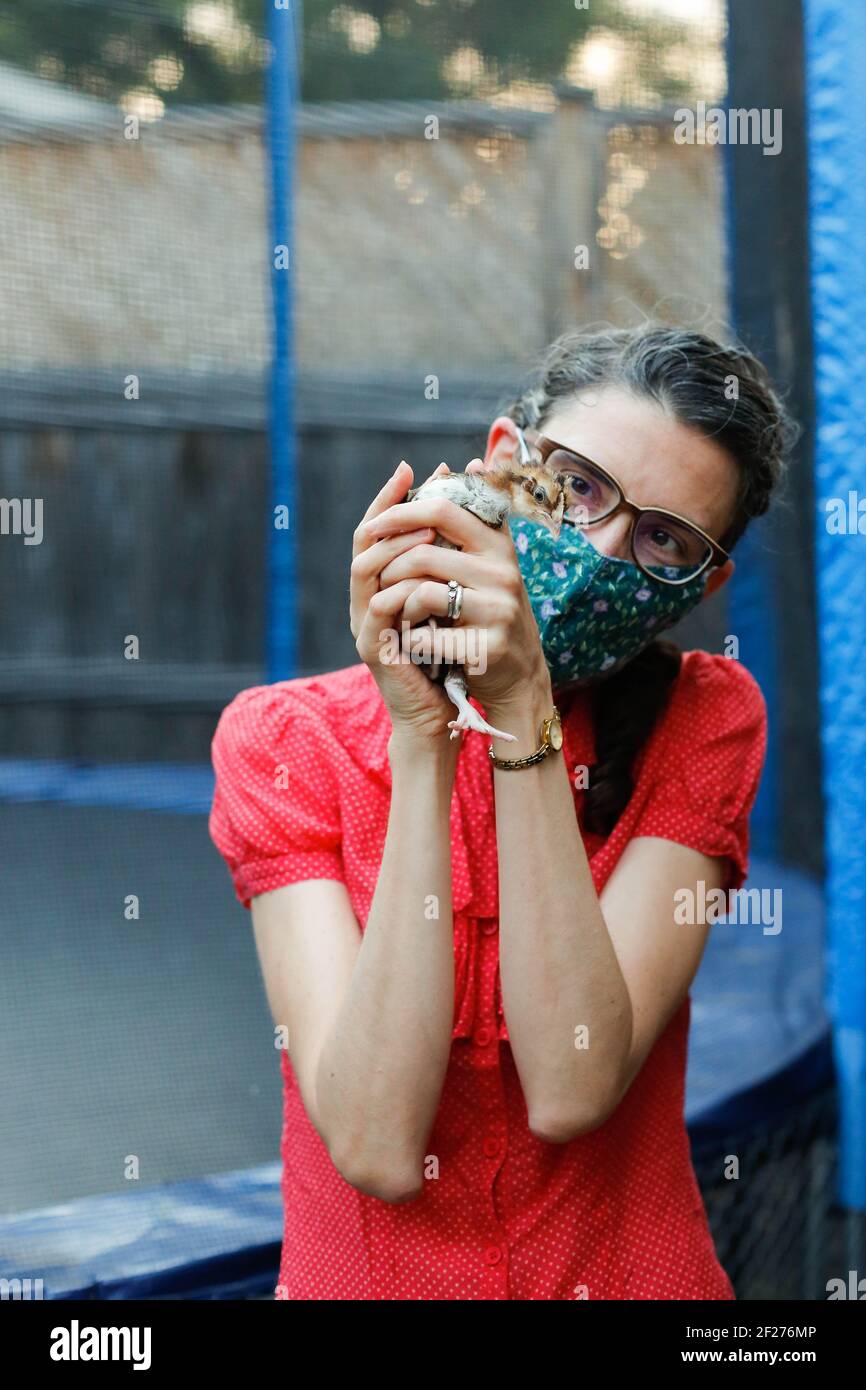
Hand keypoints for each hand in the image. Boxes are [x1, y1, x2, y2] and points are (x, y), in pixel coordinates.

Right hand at [351, 461, 464, 754]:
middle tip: (416, 482)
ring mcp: (364, 624)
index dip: (392, 497)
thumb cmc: (443, 658)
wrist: (435, 715)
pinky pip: (378, 610)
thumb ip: (448, 563)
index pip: (378, 530)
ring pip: (364, 570)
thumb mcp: (447, 601)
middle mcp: (366, 600)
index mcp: (382, 586)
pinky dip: (398, 587)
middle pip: (364, 541)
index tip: (414, 467)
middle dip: (390, 508)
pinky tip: (422, 571)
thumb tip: (465, 512)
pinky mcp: (373, 649)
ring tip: (426, 527)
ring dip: (394, 544)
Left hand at [361, 471, 552, 720]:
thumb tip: (471, 460)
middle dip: (390, 567)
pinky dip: (410, 637)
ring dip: (398, 604)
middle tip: (377, 581)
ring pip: (422, 593)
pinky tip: (412, 641)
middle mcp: (504, 572)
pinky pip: (427, 635)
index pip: (444, 507)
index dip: (402, 512)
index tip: (375, 526)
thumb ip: (474, 517)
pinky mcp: (489, 646)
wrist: (519, 674)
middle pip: (423, 553)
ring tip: (396, 612)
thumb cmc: (491, 610)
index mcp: (499, 544)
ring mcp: (499, 609)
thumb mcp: (490, 561)